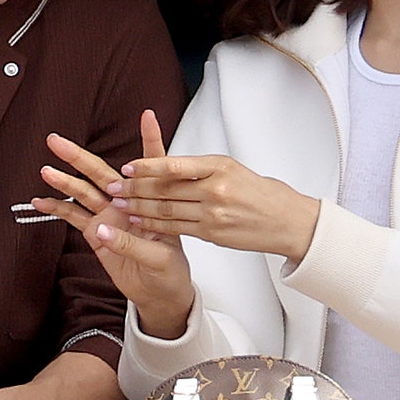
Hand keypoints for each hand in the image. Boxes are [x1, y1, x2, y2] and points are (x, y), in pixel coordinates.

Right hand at [33, 112, 195, 339]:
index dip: (150, 139)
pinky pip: (74, 217)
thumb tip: (99, 230)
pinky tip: (40, 201)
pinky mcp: (96, 234)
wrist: (160, 293)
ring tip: (46, 169)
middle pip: (102, 173)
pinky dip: (57, 208)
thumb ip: (132, 243)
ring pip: (84, 192)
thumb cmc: (170, 270)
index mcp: (152, 201)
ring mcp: (110, 216)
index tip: (147, 115)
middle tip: (56, 141)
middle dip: (79, 157)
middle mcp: (129, 202)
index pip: (153, 165)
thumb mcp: (160, 258)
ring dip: (65, 181)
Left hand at [103, 127, 320, 262]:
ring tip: (120, 205)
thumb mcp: (231, 168)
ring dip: (139, 208)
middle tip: (114, 188)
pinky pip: (177, 228)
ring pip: (167, 210)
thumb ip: (200, 168)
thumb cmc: (260, 191)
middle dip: (135, 189)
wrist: (286, 220)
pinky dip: (155, 225)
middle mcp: (214, 189)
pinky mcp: (212, 233)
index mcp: (218, 166)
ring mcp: (213, 213)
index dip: (147, 168)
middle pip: (165, 189)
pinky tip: (141, 222)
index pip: (174, 166)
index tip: (127, 168)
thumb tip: (167, 166)